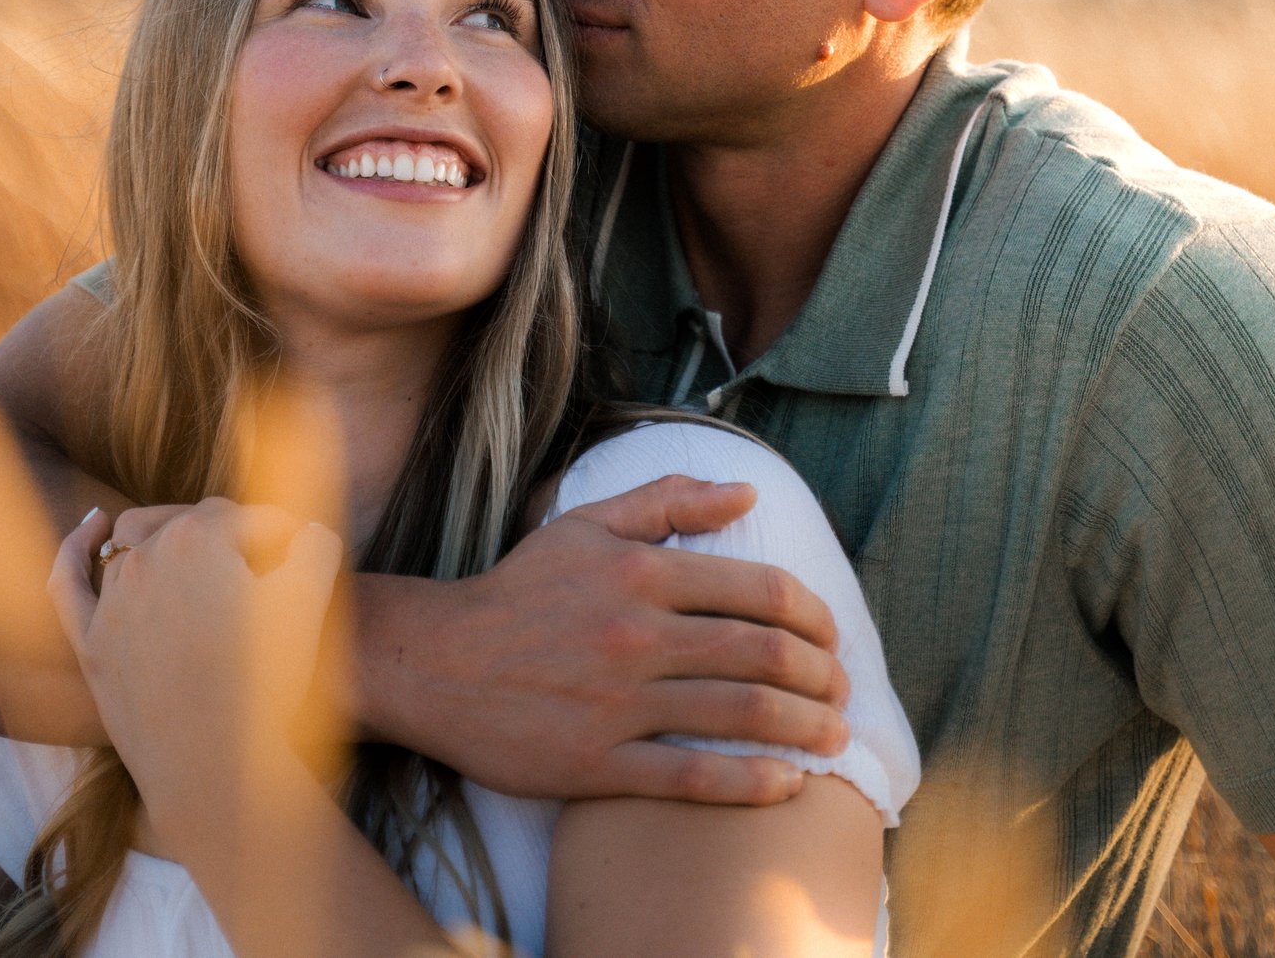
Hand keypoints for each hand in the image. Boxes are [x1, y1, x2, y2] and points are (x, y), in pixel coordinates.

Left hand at [50, 498, 347, 860]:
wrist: (213, 766)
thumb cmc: (265, 683)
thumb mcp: (309, 602)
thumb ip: (316, 547)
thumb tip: (307, 532)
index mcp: (198, 538)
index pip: (246, 517)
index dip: (278, 534)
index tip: (297, 553)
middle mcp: (145, 558)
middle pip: (191, 525)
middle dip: (227, 537)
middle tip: (261, 566)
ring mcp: (110, 601)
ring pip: (137, 547)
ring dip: (170, 547)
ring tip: (202, 563)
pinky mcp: (90, 642)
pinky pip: (70, 582)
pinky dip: (77, 548)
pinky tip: (95, 526)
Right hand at [362, 474, 851, 804]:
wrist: (433, 662)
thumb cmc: (517, 591)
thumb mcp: (586, 525)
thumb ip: (668, 501)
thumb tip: (748, 492)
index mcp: (640, 572)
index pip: (762, 590)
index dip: (814, 617)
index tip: (831, 638)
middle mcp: (637, 635)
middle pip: (765, 655)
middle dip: (822, 678)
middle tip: (841, 693)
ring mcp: (618, 703)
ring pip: (741, 715)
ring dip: (805, 728)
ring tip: (832, 738)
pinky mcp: (596, 763)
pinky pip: (691, 777)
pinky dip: (750, 782)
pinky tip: (784, 783)